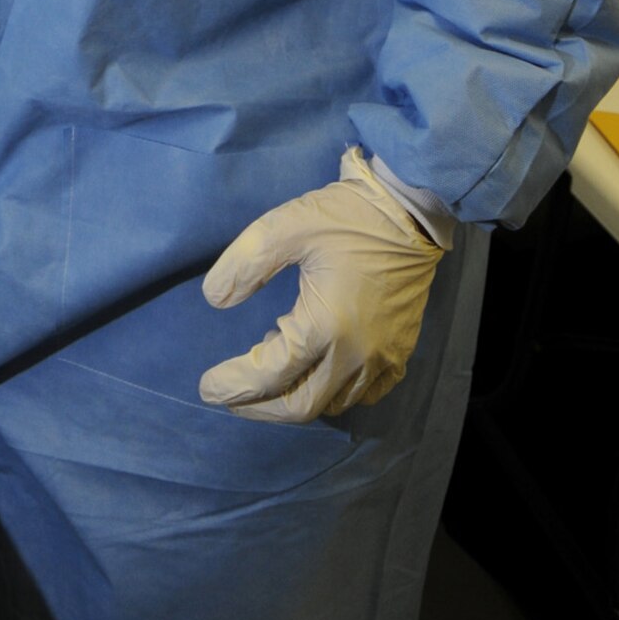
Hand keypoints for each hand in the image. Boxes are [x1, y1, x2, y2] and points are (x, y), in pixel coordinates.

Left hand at [199, 148, 441, 423]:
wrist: (411, 213)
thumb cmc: (347, 217)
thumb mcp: (285, 227)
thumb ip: (245, 264)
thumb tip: (214, 299)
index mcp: (326, 326)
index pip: (270, 374)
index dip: (235, 384)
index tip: (207, 386)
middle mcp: (356, 354)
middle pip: (300, 405)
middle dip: (259, 406)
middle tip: (228, 397)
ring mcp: (383, 358)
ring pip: (331, 403)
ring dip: (294, 396)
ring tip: (270, 366)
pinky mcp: (399, 353)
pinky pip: (363, 394)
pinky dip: (332, 394)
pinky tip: (316, 369)